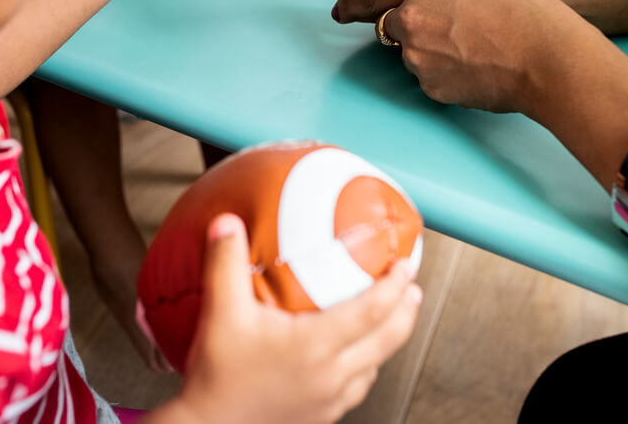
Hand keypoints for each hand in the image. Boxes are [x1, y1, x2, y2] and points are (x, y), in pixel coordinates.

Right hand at [170, 214, 419, 423]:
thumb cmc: (216, 378)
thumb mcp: (220, 312)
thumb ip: (225, 262)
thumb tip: (227, 223)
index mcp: (314, 345)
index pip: (371, 311)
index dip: (394, 285)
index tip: (404, 265)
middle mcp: (330, 374)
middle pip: (388, 339)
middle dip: (406, 309)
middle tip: (411, 286)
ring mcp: (329, 399)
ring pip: (376, 365)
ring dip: (389, 338)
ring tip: (390, 317)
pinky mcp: (322, 415)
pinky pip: (358, 388)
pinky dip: (367, 366)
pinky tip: (358, 359)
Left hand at [331, 0, 601, 115]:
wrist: (545, 54)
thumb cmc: (522, 15)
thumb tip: (418, 5)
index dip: (363, 1)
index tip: (346, 6)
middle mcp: (411, 14)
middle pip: (388, 24)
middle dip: (407, 30)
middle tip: (440, 35)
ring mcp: (416, 53)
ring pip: (410, 53)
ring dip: (431, 54)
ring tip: (475, 51)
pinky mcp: (428, 84)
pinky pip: (429, 78)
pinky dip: (446, 76)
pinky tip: (476, 69)